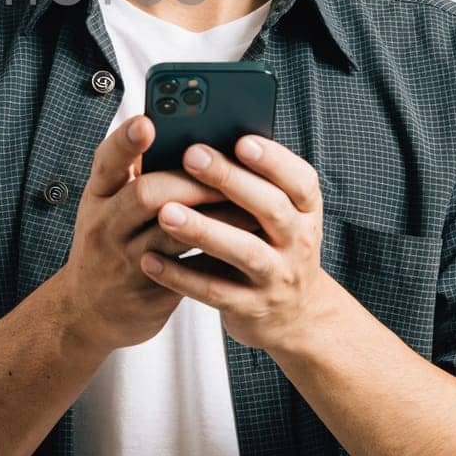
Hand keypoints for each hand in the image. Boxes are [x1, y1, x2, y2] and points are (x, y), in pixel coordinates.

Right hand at [59, 115, 261, 353]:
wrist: (86, 311)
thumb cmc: (110, 243)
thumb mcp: (108, 206)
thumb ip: (138, 176)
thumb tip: (192, 142)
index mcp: (98, 194)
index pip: (106, 160)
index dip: (126, 141)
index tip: (147, 121)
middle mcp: (105, 223)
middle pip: (145, 193)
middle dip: (190, 180)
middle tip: (227, 169)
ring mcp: (124, 258)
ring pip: (171, 231)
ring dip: (214, 216)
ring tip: (249, 204)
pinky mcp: (147, 289)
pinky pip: (186, 268)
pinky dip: (215, 251)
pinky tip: (242, 240)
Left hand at [142, 134, 337, 352]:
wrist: (293, 316)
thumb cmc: (270, 245)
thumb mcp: (276, 214)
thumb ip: (250, 183)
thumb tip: (203, 140)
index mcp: (304, 211)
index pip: (301, 182)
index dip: (274, 161)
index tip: (241, 140)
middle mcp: (297, 242)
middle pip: (271, 209)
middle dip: (232, 181)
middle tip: (191, 156)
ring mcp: (276, 277)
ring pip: (244, 251)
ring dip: (204, 230)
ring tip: (165, 212)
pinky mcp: (251, 308)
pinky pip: (215, 292)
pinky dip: (182, 276)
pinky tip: (150, 260)